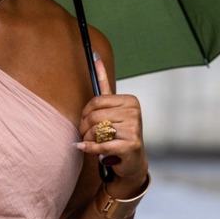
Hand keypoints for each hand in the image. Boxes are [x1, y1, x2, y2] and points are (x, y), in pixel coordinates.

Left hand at [76, 53, 147, 193]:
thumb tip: (96, 56)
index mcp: (130, 101)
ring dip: (88, 139)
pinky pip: (100, 145)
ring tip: (92, 143)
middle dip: (84, 128)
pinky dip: (88, 148)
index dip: (85, 113)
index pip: (96, 101)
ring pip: (96, 131)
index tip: (86, 121)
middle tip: (85, 135)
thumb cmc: (118, 133)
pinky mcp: (131, 146)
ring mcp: (134, 129)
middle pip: (95, 116)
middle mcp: (135, 113)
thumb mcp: (112, 108)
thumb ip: (104, 84)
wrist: (132, 162)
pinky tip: (85, 148)